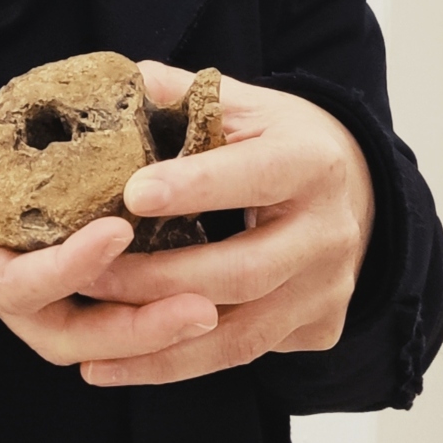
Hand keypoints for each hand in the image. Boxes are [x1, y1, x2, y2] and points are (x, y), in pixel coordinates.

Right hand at [0, 88, 217, 367]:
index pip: (14, 282)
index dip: (69, 267)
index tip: (117, 231)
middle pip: (60, 326)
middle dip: (130, 327)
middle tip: (201, 304)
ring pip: (74, 310)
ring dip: (138, 312)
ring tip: (205, 293)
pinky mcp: (15, 231)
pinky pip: (73, 268)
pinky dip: (121, 273)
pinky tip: (167, 246)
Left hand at [78, 61, 375, 386]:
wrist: (353, 184)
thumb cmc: (278, 136)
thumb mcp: (240, 102)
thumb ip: (179, 91)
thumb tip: (117, 80)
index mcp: (310, 162)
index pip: (251, 176)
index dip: (193, 187)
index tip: (132, 193)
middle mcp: (329, 233)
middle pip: (242, 270)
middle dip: (159, 279)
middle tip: (89, 276)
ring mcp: (328, 289)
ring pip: (240, 332)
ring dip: (161, 339)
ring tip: (93, 342)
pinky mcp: (318, 328)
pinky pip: (244, 353)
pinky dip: (183, 360)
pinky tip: (128, 362)